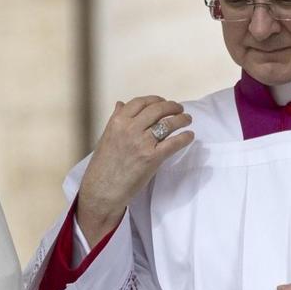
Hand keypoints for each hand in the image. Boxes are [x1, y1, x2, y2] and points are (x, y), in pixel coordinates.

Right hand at [74, 96, 194, 241]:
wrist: (102, 189)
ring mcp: (142, 143)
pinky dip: (185, 137)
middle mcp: (130, 129)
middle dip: (172, 107)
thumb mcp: (106, 137)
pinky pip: (174, 142)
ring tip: (187, 119)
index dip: (156, 100)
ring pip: (168, 123)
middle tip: (179, 109)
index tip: (163, 102)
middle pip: (158, 109)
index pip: (141, 102)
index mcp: (117, 122)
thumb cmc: (103, 165)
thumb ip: (115, 119)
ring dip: (182, 119)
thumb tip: (120, 104)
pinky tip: (189, 136)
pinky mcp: (152, 158)